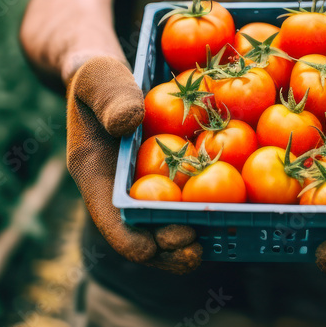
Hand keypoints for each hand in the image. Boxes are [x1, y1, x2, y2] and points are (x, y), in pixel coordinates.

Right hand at [66, 56, 201, 273]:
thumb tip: (131, 122)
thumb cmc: (98, 76)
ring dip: (188, 239)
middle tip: (198, 248)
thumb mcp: (98, 77)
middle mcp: (115, 191)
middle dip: (168, 250)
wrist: (104, 77)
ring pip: (162, 227)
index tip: (169, 239)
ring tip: (219, 240)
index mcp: (94, 175)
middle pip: (139, 237)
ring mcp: (139, 188)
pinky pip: (180, 201)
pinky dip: (201, 210)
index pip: (110, 222)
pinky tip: (231, 208)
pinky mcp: (161, 179)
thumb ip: (111, 98)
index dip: (137, 240)